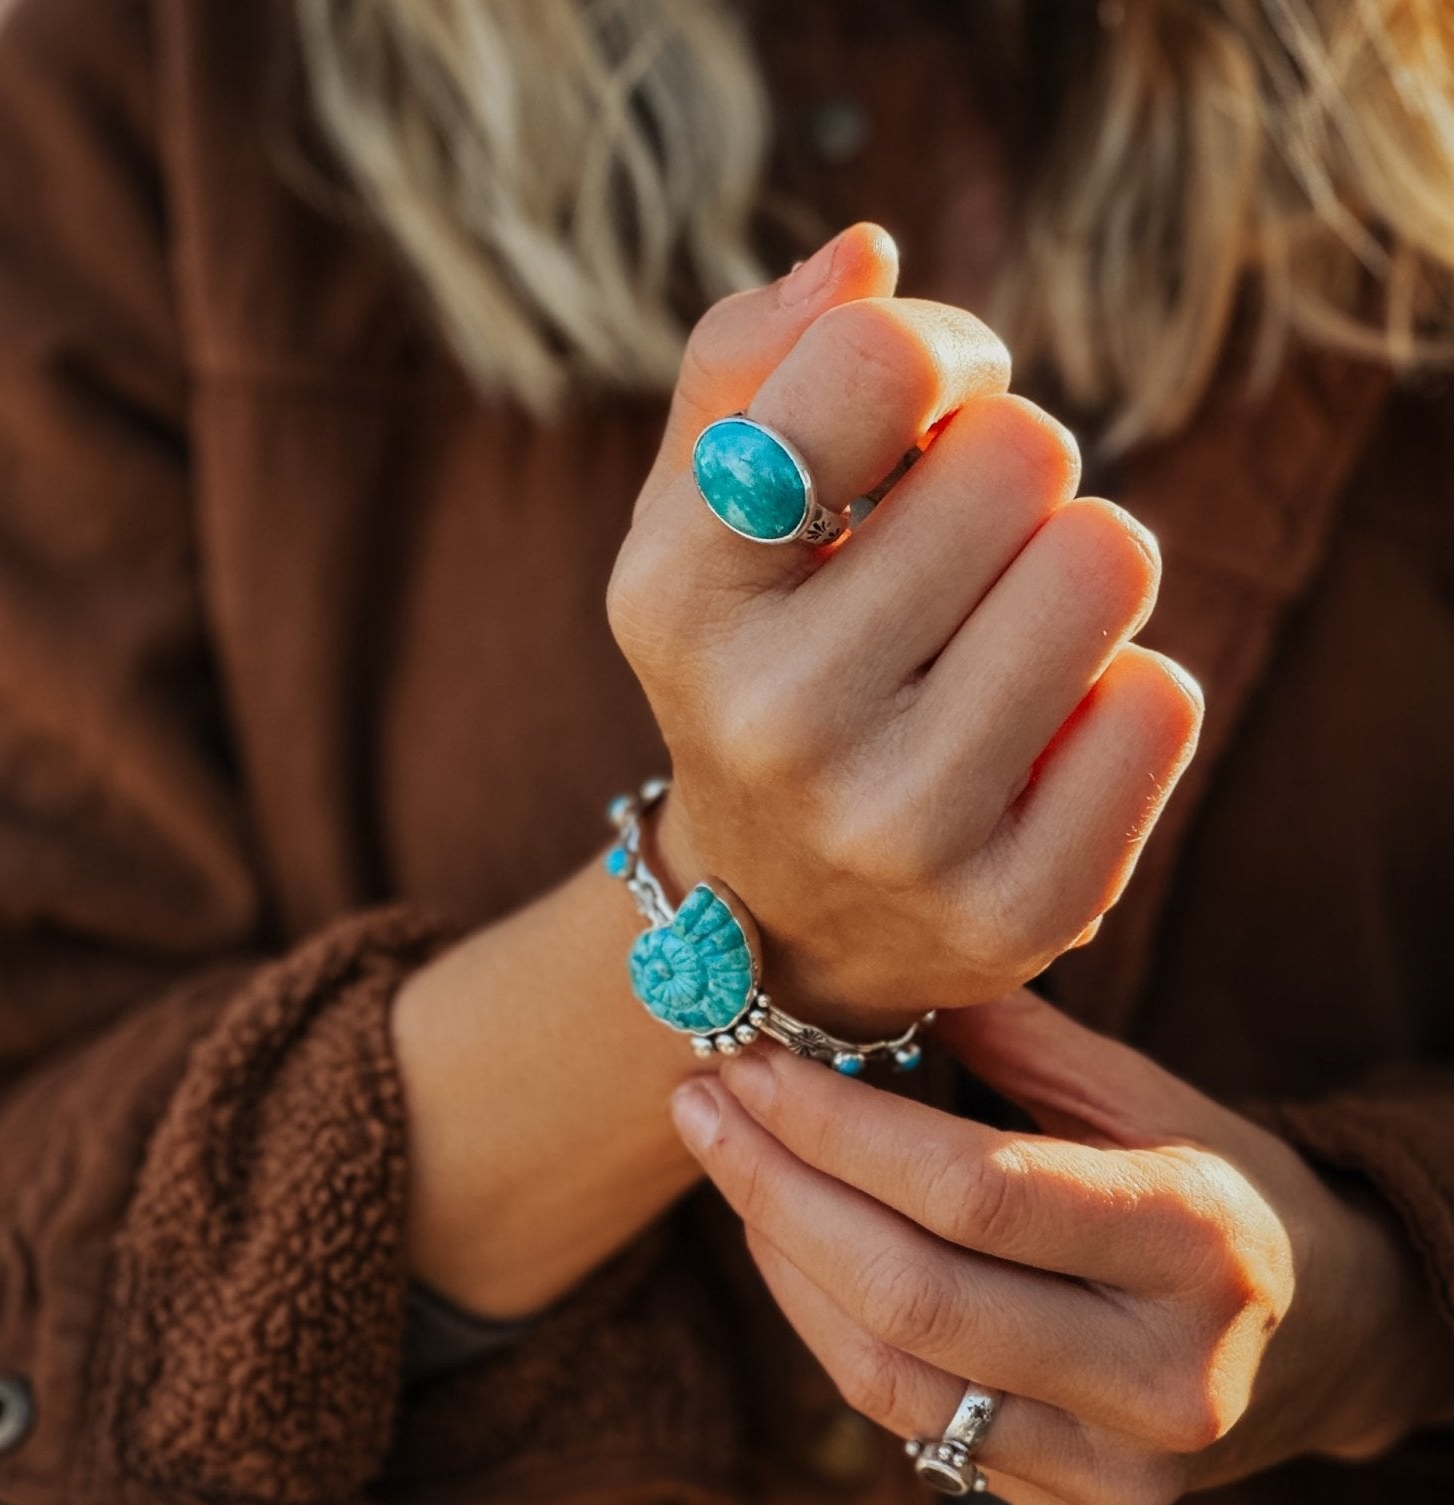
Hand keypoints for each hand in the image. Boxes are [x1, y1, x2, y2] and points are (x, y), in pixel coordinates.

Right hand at [608, 222, 1201, 1023]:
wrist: (779, 908)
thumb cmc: (755, 665)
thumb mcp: (695, 518)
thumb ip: (746, 362)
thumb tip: (867, 254)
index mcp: (683, 598)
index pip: (879, 360)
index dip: (938, 351)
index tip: (931, 407)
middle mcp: (779, 722)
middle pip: (1024, 452)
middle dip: (1005, 474)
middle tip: (958, 553)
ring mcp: (903, 828)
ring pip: (1106, 560)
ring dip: (1071, 568)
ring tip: (999, 634)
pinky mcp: (1024, 907)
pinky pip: (1162, 699)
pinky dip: (1118, 692)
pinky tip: (1037, 736)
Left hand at [669, 991, 1453, 1504]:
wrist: (1324, 1334)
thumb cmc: (1223, 1185)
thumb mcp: (1151, 1095)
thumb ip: (1023, 1038)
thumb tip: (883, 969)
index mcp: (1198, 1244)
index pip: (973, 1191)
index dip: (838, 1126)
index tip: (751, 1062)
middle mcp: (1165, 1377)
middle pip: (913, 1293)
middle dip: (776, 1187)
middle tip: (702, 1103)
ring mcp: (1118, 1468)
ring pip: (889, 1374)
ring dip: (780, 1258)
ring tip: (727, 1159)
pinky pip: (906, 1421)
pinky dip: (824, 1324)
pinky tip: (786, 1241)